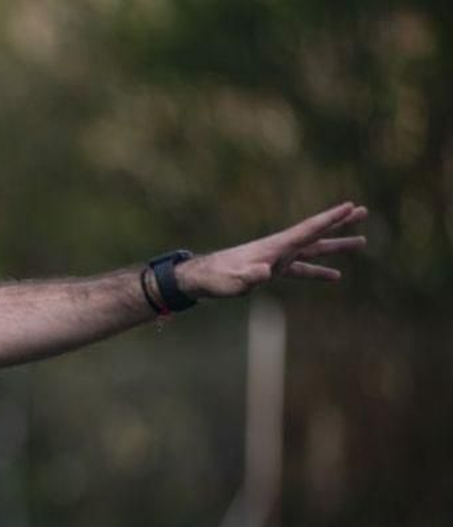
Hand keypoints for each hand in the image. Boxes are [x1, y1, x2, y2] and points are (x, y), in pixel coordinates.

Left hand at [177, 201, 368, 299]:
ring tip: (362, 242)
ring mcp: (277, 258)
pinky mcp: (272, 269)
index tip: (350, 206)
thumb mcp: (234, 280)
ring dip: (336, 246)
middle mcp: (279, 248)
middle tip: (364, 211)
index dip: (329, 219)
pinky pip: (301, 268)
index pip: (307, 230)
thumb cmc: (216, 278)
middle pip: (316, 233)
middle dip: (340, 223)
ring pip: (313, 249)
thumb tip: (263, 273)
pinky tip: (335, 276)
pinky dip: (318, 271)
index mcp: (275, 247)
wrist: (201, 278)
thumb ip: (249, 277)